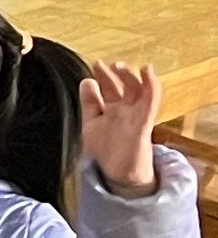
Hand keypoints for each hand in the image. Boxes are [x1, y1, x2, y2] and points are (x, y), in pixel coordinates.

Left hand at [86, 60, 164, 192]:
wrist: (119, 174)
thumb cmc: (106, 151)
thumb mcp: (91, 123)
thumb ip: (89, 103)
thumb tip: (86, 81)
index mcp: (112, 110)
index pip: (109, 89)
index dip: (103, 76)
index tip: (96, 63)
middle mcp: (125, 111)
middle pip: (124, 87)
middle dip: (118, 73)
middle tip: (110, 63)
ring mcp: (135, 116)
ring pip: (138, 91)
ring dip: (132, 76)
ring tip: (123, 66)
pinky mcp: (144, 123)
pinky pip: (150, 103)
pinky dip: (151, 87)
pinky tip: (148, 74)